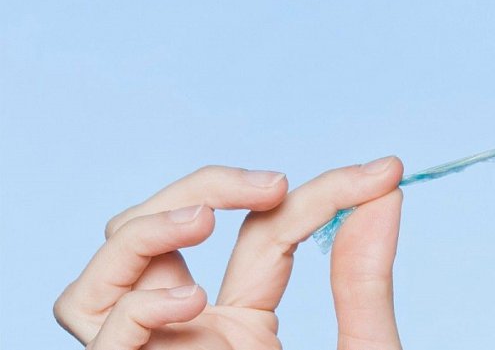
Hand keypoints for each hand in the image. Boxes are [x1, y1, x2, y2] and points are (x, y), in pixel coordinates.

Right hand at [54, 157, 405, 348]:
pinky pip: (97, 334)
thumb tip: (386, 189)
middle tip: (272, 185)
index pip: (265, 231)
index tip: (388, 172)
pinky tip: (189, 301)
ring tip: (202, 223)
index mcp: (246, 328)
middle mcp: (194, 339)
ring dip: (147, 231)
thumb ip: (364, 280)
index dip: (325, 191)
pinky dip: (134, 303)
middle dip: (205, 186)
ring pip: (105, 276)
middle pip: (160, 235)